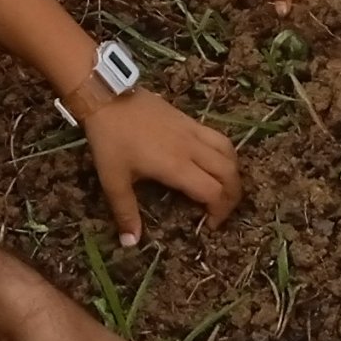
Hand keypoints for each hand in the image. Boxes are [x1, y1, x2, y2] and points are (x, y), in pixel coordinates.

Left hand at [81, 86, 243, 245]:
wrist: (107, 96)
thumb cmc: (110, 140)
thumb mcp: (113, 179)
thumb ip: (125, 212)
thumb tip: (131, 243)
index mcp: (176, 166)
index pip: (213, 191)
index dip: (219, 211)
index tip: (210, 225)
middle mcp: (192, 148)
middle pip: (229, 173)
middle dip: (233, 196)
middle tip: (221, 210)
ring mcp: (193, 130)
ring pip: (229, 152)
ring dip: (233, 172)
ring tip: (223, 187)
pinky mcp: (189, 119)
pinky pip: (218, 137)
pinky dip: (226, 154)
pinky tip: (213, 162)